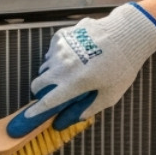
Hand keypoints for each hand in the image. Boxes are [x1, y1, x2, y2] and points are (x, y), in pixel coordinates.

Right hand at [8, 2, 155, 135]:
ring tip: (71, 71)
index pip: (47, 102)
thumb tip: (71, 119)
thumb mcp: (110, 95)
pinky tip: (74, 56)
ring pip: (45, 67)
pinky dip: (57, 57)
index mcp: (74, 83)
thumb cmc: (122, 66)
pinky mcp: (62, 36)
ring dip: (52, 73)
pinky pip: (51, 52)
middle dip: (41, 91)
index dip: (35, 112)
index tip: (28, 116)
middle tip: (53, 92)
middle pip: (38, 84)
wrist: (126, 35)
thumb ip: (88, 109)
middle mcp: (63, 66)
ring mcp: (60, 50)